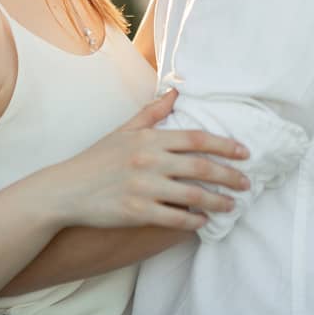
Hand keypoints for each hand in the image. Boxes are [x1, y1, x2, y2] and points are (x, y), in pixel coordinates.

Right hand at [33, 89, 252, 230]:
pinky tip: (203, 222)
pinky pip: (175, 218)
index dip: (224, 145)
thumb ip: (151, 113)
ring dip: (218, 201)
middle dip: (229, 175)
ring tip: (232, 205)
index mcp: (148, 138)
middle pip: (201, 167)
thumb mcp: (122, 131)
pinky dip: (193, 221)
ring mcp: (144, 188)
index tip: (244, 153)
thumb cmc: (96, 160)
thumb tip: (175, 93)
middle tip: (247, 182)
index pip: (196, 138)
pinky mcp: (137, 212)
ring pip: (193, 195)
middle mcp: (149, 161)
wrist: (65, 190)